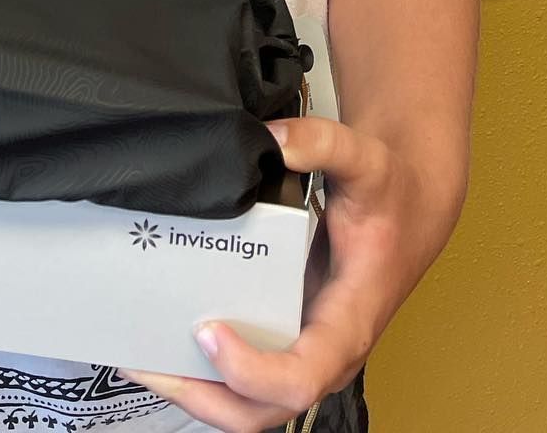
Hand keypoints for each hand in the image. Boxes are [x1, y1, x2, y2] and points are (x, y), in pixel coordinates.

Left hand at [120, 116, 442, 431]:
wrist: (410, 209)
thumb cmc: (390, 195)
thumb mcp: (367, 160)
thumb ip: (324, 143)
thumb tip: (275, 140)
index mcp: (347, 323)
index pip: (301, 378)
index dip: (251, 371)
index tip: (207, 331)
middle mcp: (324, 351)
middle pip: (261, 411)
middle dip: (201, 397)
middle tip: (144, 362)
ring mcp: (303, 349)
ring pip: (248, 404)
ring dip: (193, 391)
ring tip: (136, 357)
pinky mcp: (286, 337)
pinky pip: (244, 376)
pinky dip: (202, 371)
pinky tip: (161, 339)